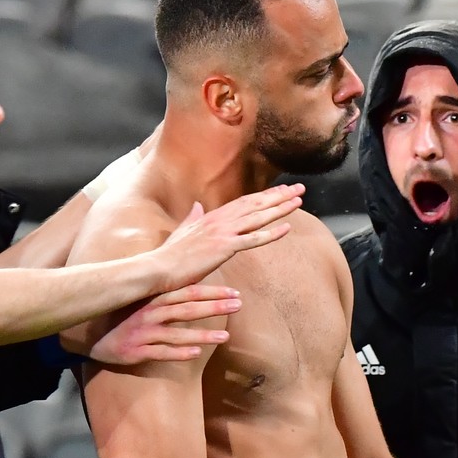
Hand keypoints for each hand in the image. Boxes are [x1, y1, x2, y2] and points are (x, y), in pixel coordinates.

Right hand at [83, 285, 239, 364]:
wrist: (93, 338)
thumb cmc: (124, 318)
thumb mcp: (143, 301)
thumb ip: (167, 292)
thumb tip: (192, 279)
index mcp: (154, 299)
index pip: (188, 291)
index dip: (212, 291)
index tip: (234, 292)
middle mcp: (150, 314)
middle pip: (186, 309)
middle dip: (214, 307)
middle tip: (238, 305)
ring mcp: (143, 333)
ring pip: (176, 333)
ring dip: (202, 335)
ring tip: (225, 337)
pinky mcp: (137, 351)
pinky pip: (160, 352)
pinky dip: (178, 353)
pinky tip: (196, 354)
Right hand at [151, 186, 301, 291]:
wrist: (157, 269)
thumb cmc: (168, 256)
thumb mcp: (182, 232)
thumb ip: (192, 218)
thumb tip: (197, 205)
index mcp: (211, 217)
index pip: (244, 202)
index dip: (265, 196)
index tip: (281, 190)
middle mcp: (219, 220)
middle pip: (255, 205)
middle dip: (279, 196)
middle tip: (300, 189)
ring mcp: (222, 233)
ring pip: (257, 218)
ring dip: (280, 209)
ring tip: (299, 201)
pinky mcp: (223, 248)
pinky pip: (252, 240)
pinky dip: (270, 233)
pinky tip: (287, 228)